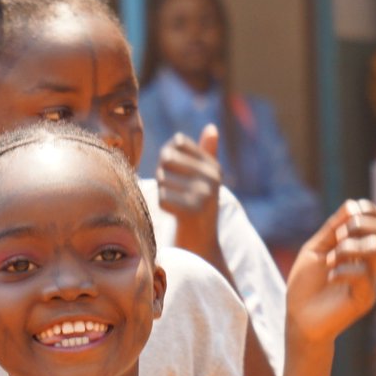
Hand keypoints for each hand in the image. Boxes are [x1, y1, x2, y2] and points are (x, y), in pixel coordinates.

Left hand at [156, 125, 221, 255]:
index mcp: (213, 167)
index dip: (167, 155)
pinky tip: (174, 214)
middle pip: (167, 157)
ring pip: (162, 177)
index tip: (174, 173)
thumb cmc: (198, 211)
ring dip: (161, 191)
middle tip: (170, 189)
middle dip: (162, 172)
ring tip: (174, 203)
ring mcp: (204, 193)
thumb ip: (207, 154)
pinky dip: (162, 206)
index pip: (177, 142)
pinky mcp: (192, 210)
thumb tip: (212, 127)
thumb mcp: (206, 181)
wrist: (201, 248)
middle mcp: (212, 177)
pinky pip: (162, 197)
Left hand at [286, 199, 375, 346]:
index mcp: (360, 251)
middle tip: (338, 236)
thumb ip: (333, 228)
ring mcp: (370, 282)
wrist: (298, 320)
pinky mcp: (365, 299)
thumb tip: (353, 203)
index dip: (370, 211)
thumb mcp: (315, 250)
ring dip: (347, 247)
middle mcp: (369, 265)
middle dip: (360, 224)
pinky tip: (330, 278)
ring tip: (329, 261)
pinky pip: (363, 274)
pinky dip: (343, 270)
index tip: (349, 212)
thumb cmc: (305, 287)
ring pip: (374, 248)